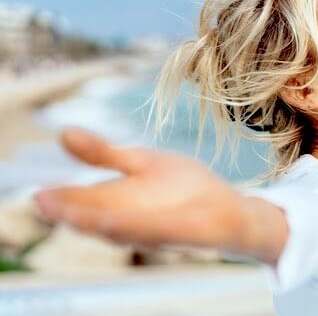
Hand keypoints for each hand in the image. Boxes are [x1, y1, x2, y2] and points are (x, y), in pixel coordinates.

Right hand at [34, 128, 249, 248]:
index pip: (83, 201)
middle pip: (95, 218)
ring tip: (71, 214)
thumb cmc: (184, 187)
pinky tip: (114, 222)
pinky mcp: (179, 232)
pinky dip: (133, 228)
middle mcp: (130, 219)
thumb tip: (63, 132)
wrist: (229, 208)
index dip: (62, 200)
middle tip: (46, 204)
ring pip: (119, 229)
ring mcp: (154, 229)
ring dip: (95, 223)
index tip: (40, 195)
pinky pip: (153, 232)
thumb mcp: (142, 161)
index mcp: (119, 201)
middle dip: (72, 213)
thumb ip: (105, 153)